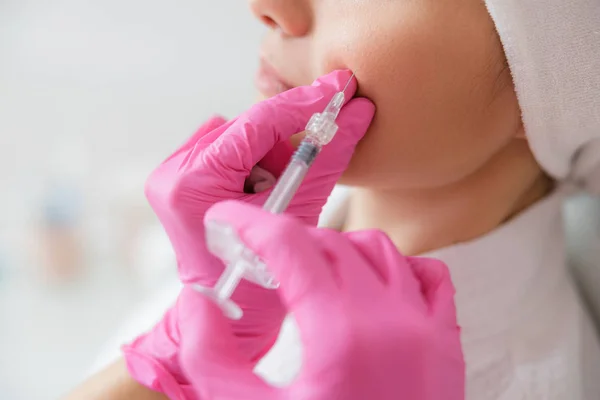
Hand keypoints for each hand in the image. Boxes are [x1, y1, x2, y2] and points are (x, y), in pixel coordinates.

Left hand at [122, 70, 374, 398]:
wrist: (229, 316)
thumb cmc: (261, 282)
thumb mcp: (298, 215)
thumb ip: (327, 158)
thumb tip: (358, 112)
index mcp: (193, 185)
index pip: (256, 126)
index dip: (303, 106)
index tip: (338, 88)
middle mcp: (172, 173)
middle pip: (246, 128)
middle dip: (285, 141)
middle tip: (316, 151)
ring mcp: (169, 175)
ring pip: (238, 136)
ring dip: (268, 156)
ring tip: (275, 195)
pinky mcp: (177, 178)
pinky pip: (226, 149)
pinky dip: (252, 162)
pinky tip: (259, 193)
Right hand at [179, 201, 464, 399]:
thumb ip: (211, 356)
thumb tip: (198, 302)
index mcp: (340, 334)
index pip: (288, 245)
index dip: (248, 222)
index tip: (225, 219)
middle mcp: (390, 320)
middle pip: (329, 242)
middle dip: (283, 242)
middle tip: (254, 259)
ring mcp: (425, 329)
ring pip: (378, 249)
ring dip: (335, 249)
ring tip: (304, 273)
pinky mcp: (445, 344)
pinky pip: (427, 275)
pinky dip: (394, 266)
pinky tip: (367, 285)